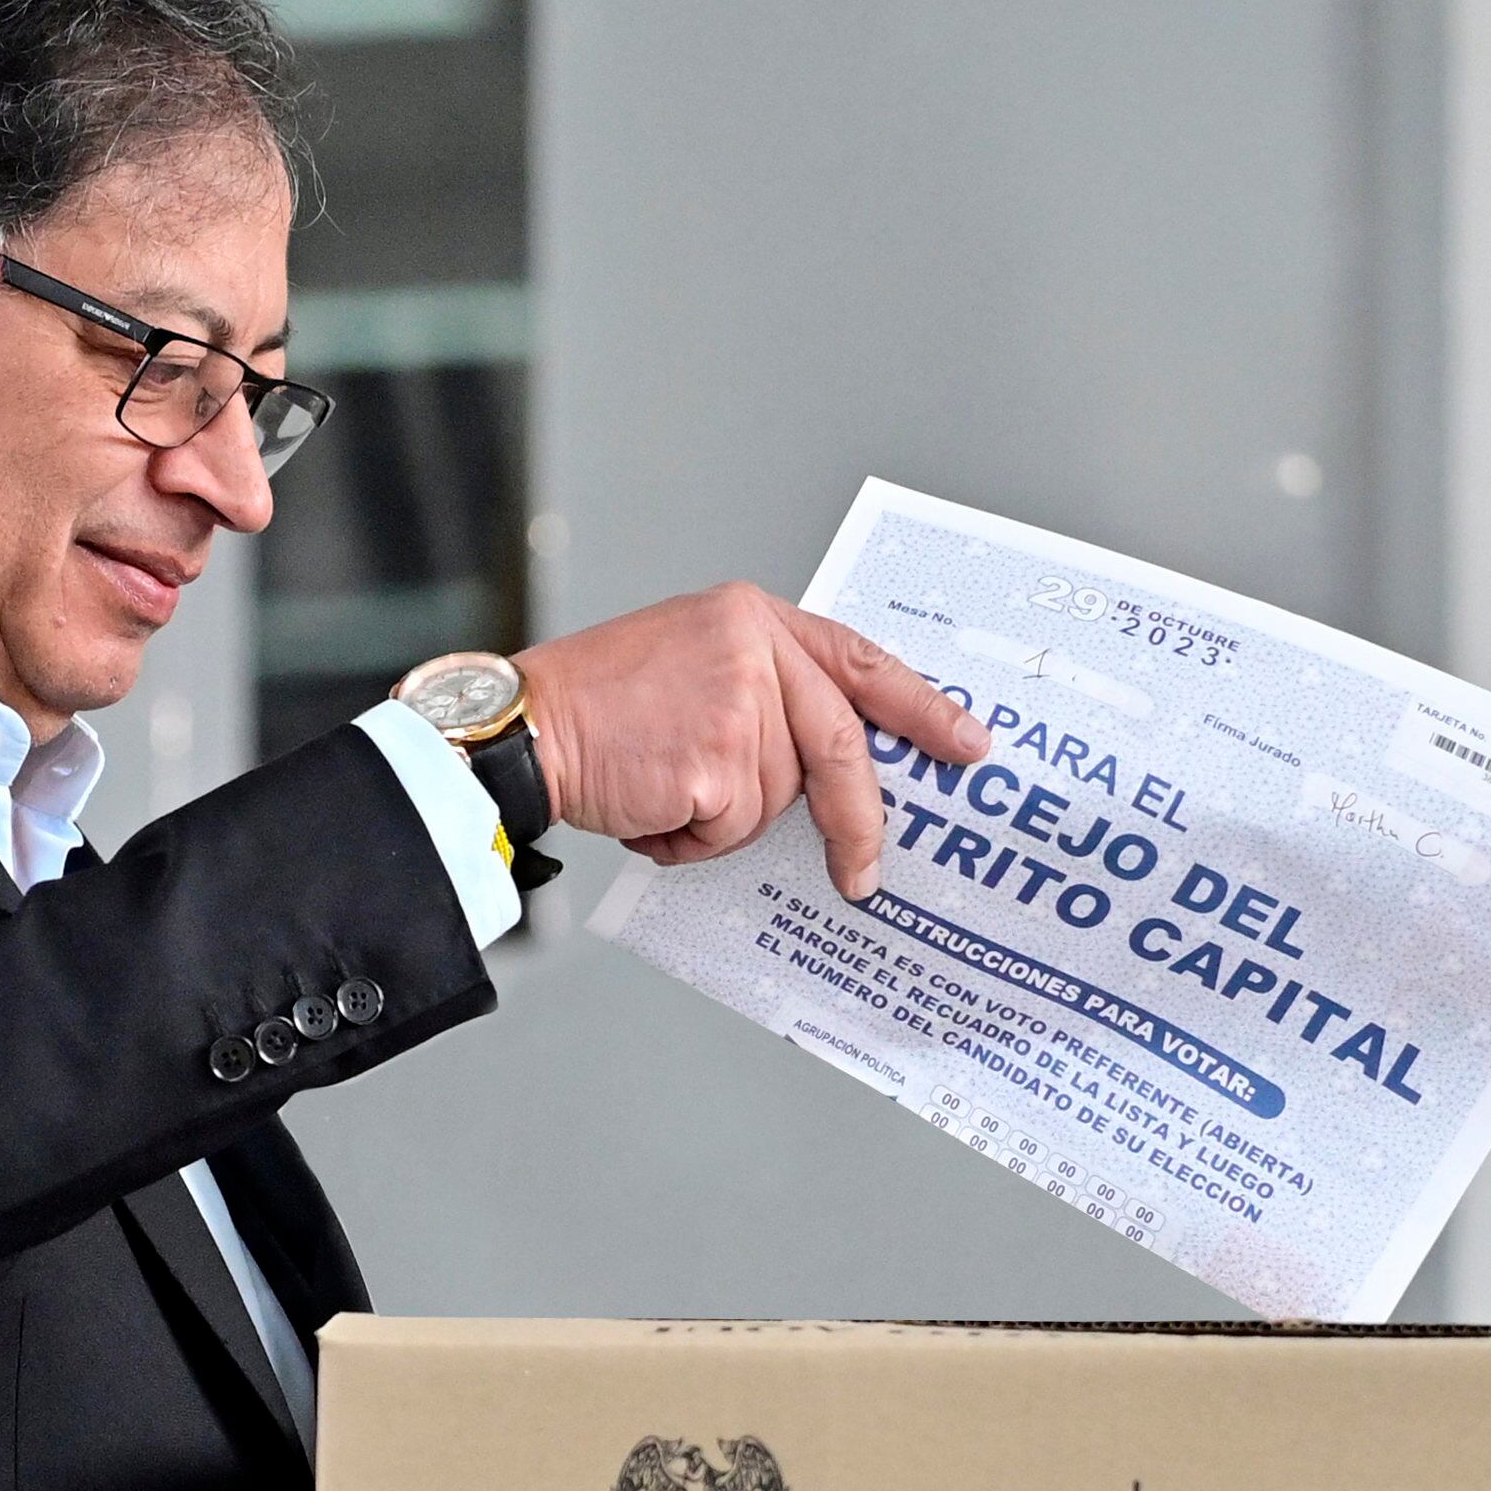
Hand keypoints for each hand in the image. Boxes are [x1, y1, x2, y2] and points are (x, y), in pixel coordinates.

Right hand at [513, 585, 988, 896]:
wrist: (522, 727)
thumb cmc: (595, 704)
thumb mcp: (691, 660)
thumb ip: (766, 693)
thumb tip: (829, 769)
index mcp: (753, 617)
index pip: (861, 662)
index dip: (921, 708)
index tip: (968, 744)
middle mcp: (754, 648)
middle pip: (841, 746)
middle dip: (857, 820)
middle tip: (865, 873)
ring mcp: (738, 703)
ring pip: (777, 797)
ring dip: (723, 820)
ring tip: (662, 788)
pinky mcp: (715, 761)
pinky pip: (730, 830)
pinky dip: (690, 841)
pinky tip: (648, 805)